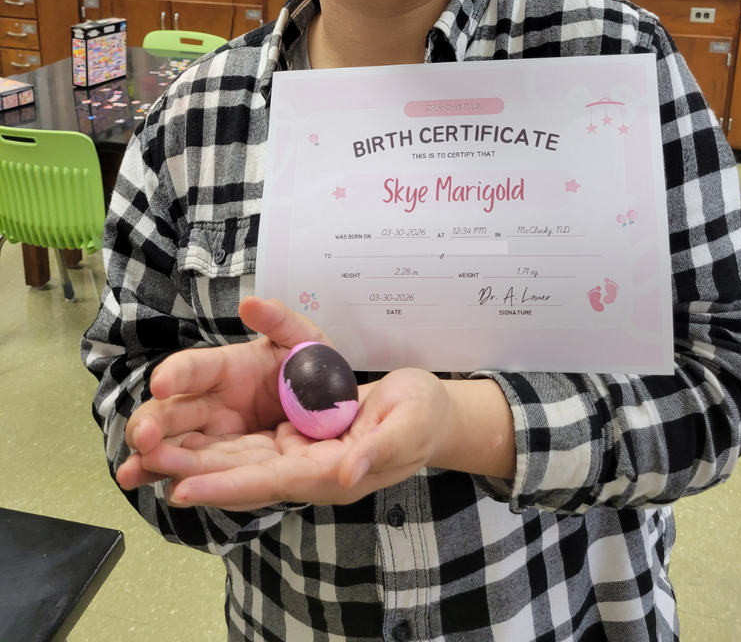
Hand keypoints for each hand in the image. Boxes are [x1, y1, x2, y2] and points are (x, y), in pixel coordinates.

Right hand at [116, 296, 332, 491]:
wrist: (337, 410)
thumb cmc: (314, 369)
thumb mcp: (304, 341)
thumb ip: (280, 321)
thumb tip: (252, 302)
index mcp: (226, 368)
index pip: (192, 368)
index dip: (175, 374)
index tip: (161, 383)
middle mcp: (214, 403)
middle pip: (172, 413)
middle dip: (151, 424)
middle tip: (142, 437)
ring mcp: (220, 437)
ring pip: (178, 449)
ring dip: (154, 461)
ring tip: (131, 473)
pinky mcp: (232, 466)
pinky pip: (206, 476)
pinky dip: (185, 484)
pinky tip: (171, 492)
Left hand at [136, 367, 454, 509]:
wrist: (429, 414)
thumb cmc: (422, 417)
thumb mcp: (408, 426)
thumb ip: (377, 451)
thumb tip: (344, 473)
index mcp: (335, 472)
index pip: (273, 482)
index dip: (229, 486)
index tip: (185, 489)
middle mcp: (310, 471)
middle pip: (244, 476)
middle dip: (196, 473)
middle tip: (147, 467)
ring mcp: (302, 457)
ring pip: (240, 462)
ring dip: (197, 461)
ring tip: (151, 457)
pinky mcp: (298, 441)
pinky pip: (250, 448)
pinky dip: (216, 447)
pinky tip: (186, 442)